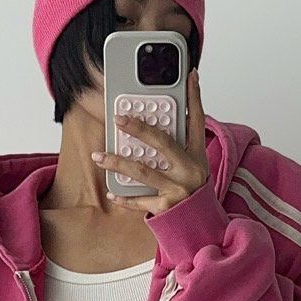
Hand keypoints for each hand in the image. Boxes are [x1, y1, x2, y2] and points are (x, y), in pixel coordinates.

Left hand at [92, 67, 208, 217]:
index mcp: (197, 155)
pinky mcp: (166, 208)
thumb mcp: (195, 164)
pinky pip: (140, 201)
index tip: (190, 75)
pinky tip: (111, 192)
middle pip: (163, 143)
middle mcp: (189, 171)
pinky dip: (124, 198)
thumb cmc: (193, 191)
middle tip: (118, 118)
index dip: (194, 97)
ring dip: (118, 163)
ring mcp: (177, 190)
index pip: (198, 120)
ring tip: (99, 156)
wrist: (202, 225)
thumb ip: (182, 143)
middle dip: (139, 129)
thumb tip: (173, 116)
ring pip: (143, 172)